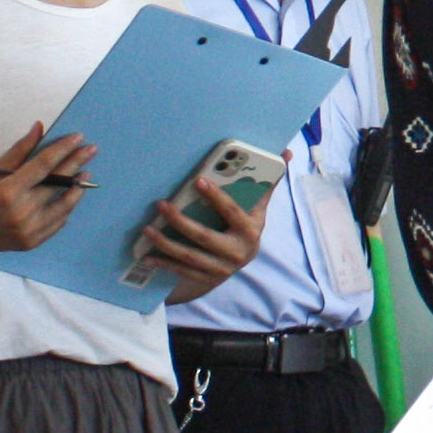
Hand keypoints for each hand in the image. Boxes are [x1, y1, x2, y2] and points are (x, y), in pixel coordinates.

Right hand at [0, 125, 93, 254]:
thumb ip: (19, 150)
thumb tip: (40, 127)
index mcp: (9, 190)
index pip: (44, 165)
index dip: (63, 149)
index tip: (78, 138)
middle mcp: (21, 212)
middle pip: (57, 183)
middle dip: (77, 163)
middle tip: (92, 150)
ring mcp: (28, 230)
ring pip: (64, 205)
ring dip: (77, 188)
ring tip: (86, 173)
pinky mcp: (32, 242)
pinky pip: (57, 223)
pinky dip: (65, 208)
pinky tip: (70, 195)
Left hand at [137, 178, 271, 303]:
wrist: (238, 263)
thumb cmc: (245, 227)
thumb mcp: (258, 208)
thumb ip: (268, 183)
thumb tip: (286, 153)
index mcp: (250, 231)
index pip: (232, 212)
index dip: (216, 197)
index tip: (198, 180)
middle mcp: (238, 252)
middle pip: (205, 237)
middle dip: (180, 222)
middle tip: (161, 205)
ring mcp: (221, 268)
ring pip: (190, 256)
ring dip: (166, 243)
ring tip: (147, 229)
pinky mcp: (206, 279)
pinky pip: (182, 270)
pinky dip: (163, 263)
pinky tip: (147, 254)